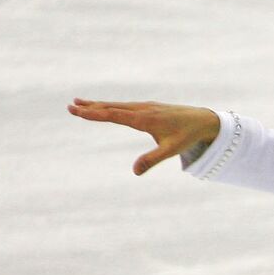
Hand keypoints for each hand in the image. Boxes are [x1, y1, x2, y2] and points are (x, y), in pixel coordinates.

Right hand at [67, 98, 220, 174]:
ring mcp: (145, 106)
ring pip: (117, 105)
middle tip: (70, 107)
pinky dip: (111, 105)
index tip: (78, 111)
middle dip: (91, 108)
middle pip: (111, 107)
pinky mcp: (148, 107)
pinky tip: (104, 106)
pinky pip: (125, 105)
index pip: (114, 115)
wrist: (203, 120)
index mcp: (144, 119)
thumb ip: (152, 160)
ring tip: (79, 103)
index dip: (95, 114)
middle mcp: (142, 109)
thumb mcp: (171, 151)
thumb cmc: (187, 136)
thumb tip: (135, 172)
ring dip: (98, 104)